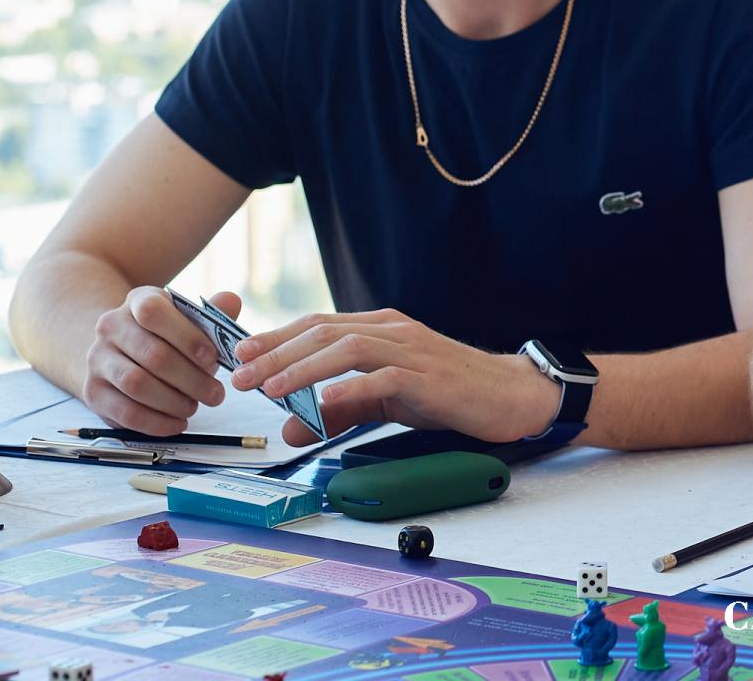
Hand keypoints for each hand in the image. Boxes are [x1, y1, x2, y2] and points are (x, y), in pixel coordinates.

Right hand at [84, 287, 237, 435]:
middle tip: (216, 394)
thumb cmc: (166, 336)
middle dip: (191, 378)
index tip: (212, 358)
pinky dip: (156, 422)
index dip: (186, 336)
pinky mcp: (93, 392)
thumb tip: (231, 301)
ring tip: (195, 407)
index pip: (153, 312)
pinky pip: (125, 412)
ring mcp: (97, 359)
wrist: (121, 352)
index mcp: (138, 301)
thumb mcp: (188, 319)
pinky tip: (177, 422)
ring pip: (136, 384)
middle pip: (152, 354)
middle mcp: (111, 326)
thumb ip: (211, 313)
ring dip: (173, 401)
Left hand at [229, 308, 557, 445]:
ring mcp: (413, 351)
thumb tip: (291, 429)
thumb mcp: (387, 400)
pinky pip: (384, 378)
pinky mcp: (430, 378)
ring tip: (271, 388)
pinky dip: (352, 387)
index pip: (320, 324)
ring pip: (348, 348)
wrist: (510, 394)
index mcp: (383, 328)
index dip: (277, 336)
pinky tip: (327, 399)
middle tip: (242, 375)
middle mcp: (394, 331)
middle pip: (325, 332)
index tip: (241, 354)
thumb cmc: (450, 392)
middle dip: (278, 353)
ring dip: (304, 367)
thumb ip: (341, 410)